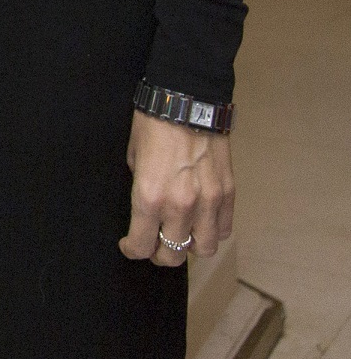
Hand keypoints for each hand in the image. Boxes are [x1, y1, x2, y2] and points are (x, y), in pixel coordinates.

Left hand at [122, 111, 233, 268]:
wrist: (187, 102)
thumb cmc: (153, 126)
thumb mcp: (133, 159)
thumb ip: (141, 190)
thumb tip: (146, 209)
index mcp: (149, 197)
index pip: (142, 245)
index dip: (132, 250)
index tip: (130, 246)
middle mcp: (180, 206)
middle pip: (173, 255)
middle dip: (160, 255)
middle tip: (154, 245)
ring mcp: (208, 202)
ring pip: (203, 249)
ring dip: (190, 247)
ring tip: (181, 236)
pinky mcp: (228, 195)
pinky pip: (223, 229)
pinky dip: (211, 231)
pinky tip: (201, 222)